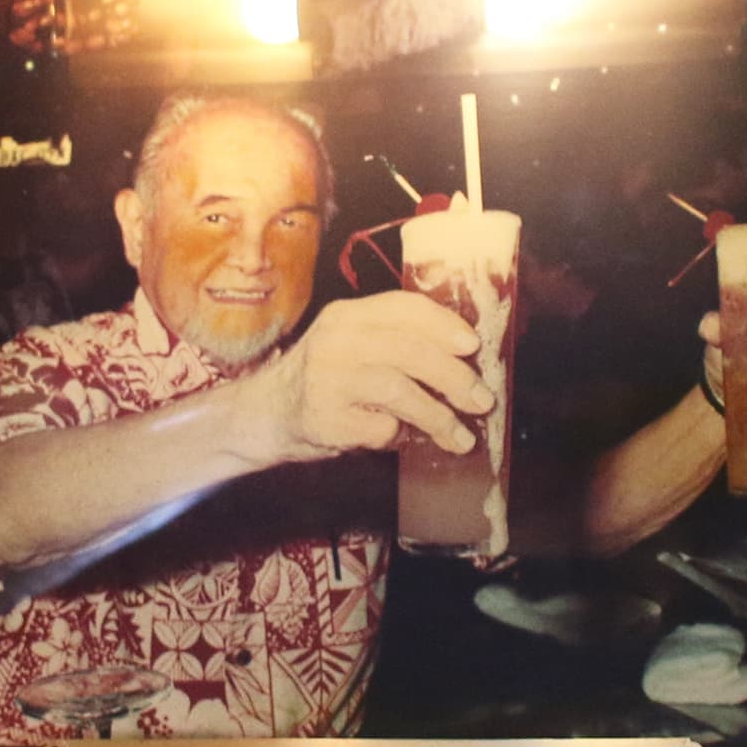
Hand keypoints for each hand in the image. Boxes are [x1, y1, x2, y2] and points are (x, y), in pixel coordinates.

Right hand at [254, 291, 489, 459]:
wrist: (265, 415)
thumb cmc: (324, 379)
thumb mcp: (351, 344)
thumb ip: (395, 341)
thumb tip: (465, 358)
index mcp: (347, 315)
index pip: (403, 307)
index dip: (444, 325)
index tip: (473, 345)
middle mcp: (335, 341)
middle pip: (410, 351)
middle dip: (455, 378)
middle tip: (481, 400)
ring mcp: (326, 379)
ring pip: (400, 391)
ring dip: (439, 416)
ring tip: (461, 437)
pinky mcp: (324, 418)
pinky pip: (379, 427)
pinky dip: (397, 436)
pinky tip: (400, 438)